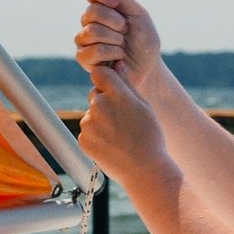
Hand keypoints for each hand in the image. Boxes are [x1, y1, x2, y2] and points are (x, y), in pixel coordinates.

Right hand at [75, 0, 161, 88]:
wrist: (148, 69)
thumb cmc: (145, 42)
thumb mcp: (138, 15)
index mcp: (102, 6)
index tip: (116, 1)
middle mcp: (90, 21)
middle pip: (91, 11)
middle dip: (115, 22)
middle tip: (126, 31)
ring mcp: (84, 40)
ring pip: (91, 31)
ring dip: (115, 40)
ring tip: (123, 47)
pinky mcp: (84, 59)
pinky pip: (92, 51)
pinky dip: (111, 55)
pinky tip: (118, 60)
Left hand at [78, 64, 170, 186]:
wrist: (144, 170)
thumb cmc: (149, 136)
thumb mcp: (143, 106)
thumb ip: (127, 83)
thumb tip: (117, 62)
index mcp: (116, 94)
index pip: (100, 73)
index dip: (107, 80)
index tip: (115, 90)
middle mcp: (98, 105)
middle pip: (96, 95)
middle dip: (106, 102)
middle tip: (124, 121)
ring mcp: (89, 123)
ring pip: (92, 114)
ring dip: (101, 121)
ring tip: (120, 136)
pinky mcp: (83, 139)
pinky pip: (88, 131)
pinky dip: (97, 137)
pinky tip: (112, 146)